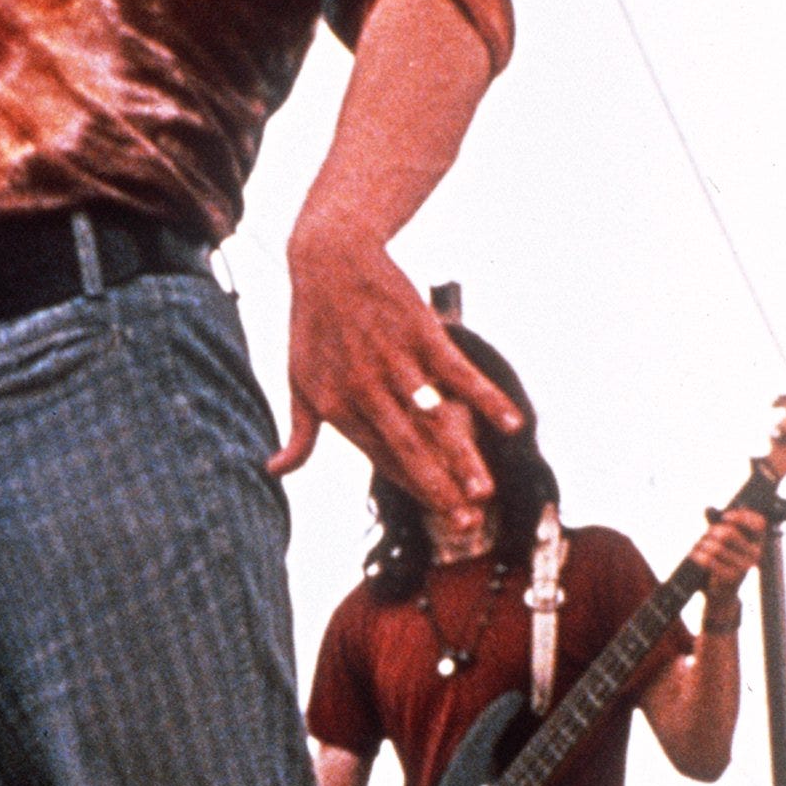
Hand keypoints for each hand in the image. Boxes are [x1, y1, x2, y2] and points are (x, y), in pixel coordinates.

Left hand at [272, 221, 521, 521]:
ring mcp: (395, 361)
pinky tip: (511, 423)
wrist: (330, 261)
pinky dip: (485, 398)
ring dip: (460, 456)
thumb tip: (275, 472)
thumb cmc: (313, 326)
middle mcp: (366, 389)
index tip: (443, 515)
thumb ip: (298, 433)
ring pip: (433, 419)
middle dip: (438, 488)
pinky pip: (457, 372)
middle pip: (408, 447)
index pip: (382, 457)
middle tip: (465, 524)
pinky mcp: (419, 333)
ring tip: (484, 490)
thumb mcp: (297, 381)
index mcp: (337, 406)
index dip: (414, 487)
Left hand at [691, 505, 767, 620]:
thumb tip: (708, 509)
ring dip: (703, 544)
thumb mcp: (726, 543)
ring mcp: (744, 567)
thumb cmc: (724, 562)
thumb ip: (719, 525)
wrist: (722, 593)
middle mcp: (756, 555)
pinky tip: (695, 555)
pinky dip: (699, 555)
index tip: (725, 516)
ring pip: (717, 546)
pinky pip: (710, 560)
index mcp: (758, 543)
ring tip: (699, 546)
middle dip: (712, 531)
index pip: (759, 523)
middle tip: (706, 535)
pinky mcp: (731, 578)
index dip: (742, 516)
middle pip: (730, 532)